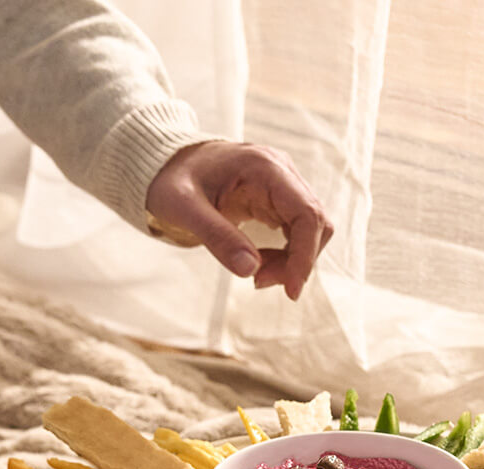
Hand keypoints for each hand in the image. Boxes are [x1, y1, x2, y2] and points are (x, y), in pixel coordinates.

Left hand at [144, 140, 332, 299]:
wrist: (168, 164)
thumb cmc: (172, 181)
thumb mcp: (184, 209)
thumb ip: (217, 236)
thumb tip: (250, 270)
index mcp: (264, 167)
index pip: (306, 213)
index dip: (305, 255)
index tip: (292, 290)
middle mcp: (282, 171)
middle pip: (315, 222)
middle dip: (297, 260)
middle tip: (259, 282)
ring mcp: (283, 183)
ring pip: (310, 229)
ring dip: (292, 259)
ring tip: (256, 275)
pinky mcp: (278, 197)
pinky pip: (296, 229)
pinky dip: (285, 253)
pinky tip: (258, 261)